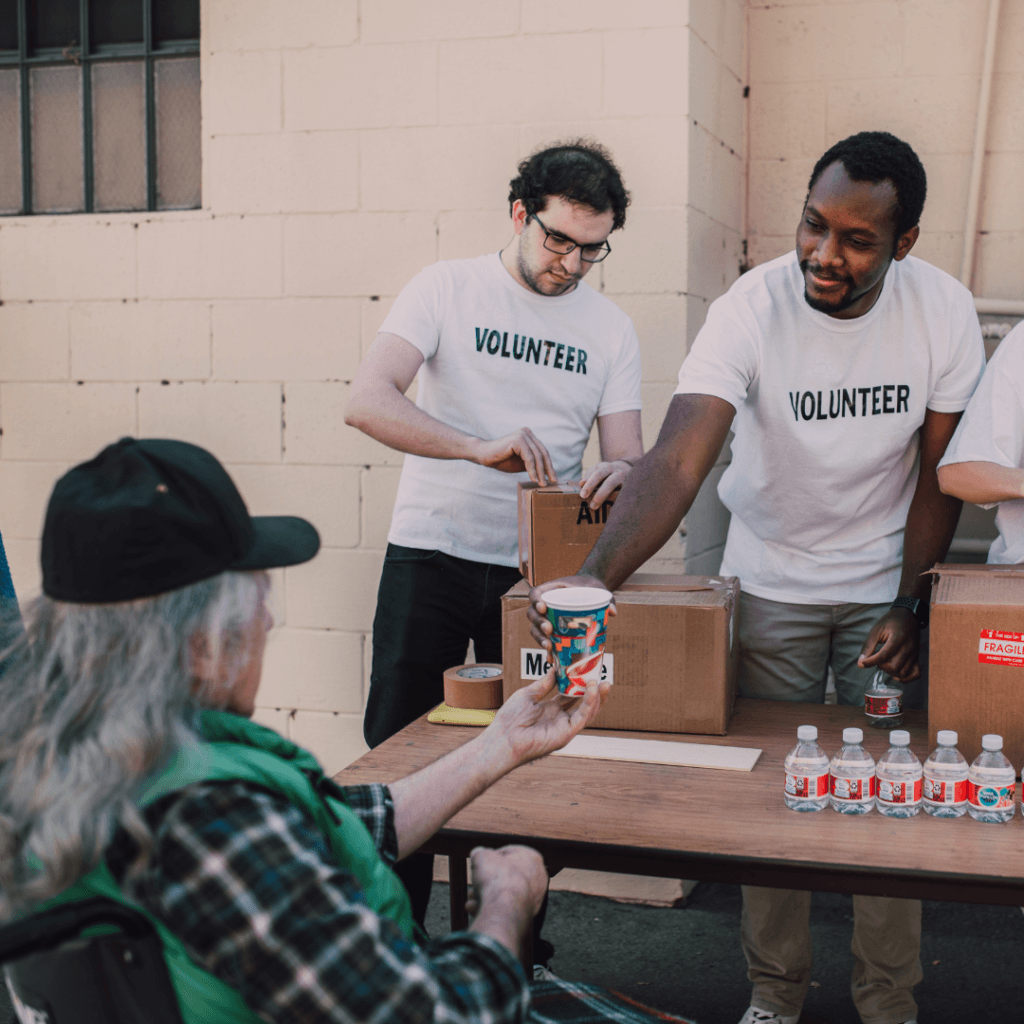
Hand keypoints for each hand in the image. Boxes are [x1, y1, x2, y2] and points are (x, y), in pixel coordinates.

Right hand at [466, 845, 546, 922]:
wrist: (504, 910)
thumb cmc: (497, 879)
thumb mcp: (482, 856)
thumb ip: (480, 853)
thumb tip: (478, 854)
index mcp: (532, 857)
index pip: (508, 853)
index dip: (490, 857)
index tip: (480, 863)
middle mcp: (537, 878)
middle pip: (505, 875)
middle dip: (486, 881)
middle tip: (474, 883)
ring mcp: (533, 899)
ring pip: (503, 894)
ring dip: (485, 896)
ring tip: (472, 898)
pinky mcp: (526, 916)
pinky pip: (505, 909)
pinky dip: (491, 908)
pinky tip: (476, 909)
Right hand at [472, 428, 556, 484]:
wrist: (483, 455)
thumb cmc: (501, 460)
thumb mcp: (521, 463)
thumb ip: (533, 464)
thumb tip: (547, 473)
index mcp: (529, 436)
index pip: (543, 452)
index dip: (549, 465)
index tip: (553, 478)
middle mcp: (527, 433)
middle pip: (542, 453)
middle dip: (547, 469)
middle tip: (552, 482)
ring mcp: (523, 435)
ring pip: (537, 456)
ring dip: (540, 472)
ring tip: (541, 483)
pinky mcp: (518, 440)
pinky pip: (529, 457)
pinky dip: (532, 469)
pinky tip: (533, 478)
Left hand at [481, 669, 609, 770]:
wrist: (503, 738)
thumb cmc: (510, 719)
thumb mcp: (528, 695)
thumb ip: (544, 684)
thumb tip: (555, 669)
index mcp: (551, 710)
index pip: (571, 695)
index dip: (580, 684)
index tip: (587, 670)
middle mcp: (560, 719)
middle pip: (584, 704)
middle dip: (595, 692)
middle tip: (602, 676)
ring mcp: (564, 727)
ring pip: (588, 712)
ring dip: (597, 698)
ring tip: (603, 682)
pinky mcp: (566, 734)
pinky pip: (583, 717)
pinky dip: (590, 703)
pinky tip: (593, 689)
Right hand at [527, 575, 615, 649]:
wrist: (589, 593)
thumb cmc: (589, 588)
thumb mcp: (597, 589)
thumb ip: (606, 598)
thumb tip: (612, 612)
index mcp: (550, 590)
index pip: (535, 594)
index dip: (535, 601)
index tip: (543, 607)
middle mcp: (544, 605)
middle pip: (532, 614)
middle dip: (539, 623)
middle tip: (549, 629)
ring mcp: (546, 619)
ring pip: (535, 630)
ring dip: (540, 639)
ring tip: (549, 647)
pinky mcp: (552, 632)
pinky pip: (544, 641)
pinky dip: (547, 651)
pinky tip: (551, 659)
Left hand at [579, 460, 631, 507]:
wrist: (624, 469)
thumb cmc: (605, 473)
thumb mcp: (596, 471)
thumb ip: (588, 478)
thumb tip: (581, 483)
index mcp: (606, 468)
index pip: (598, 475)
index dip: (590, 485)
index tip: (583, 495)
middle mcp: (617, 473)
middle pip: (610, 483)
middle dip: (600, 495)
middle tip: (592, 506)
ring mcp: (626, 481)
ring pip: (620, 491)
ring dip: (611, 501)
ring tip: (603, 511)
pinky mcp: (631, 490)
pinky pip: (625, 497)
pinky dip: (619, 505)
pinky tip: (612, 512)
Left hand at [857, 608, 920, 680]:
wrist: (907, 615)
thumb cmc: (890, 621)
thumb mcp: (877, 630)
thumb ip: (869, 646)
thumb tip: (861, 662)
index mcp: (898, 638)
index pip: (884, 656)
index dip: (871, 662)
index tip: (862, 663)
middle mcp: (908, 648)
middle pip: (894, 667)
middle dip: (881, 666)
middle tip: (876, 659)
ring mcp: (914, 654)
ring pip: (903, 673)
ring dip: (891, 672)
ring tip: (885, 663)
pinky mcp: (917, 657)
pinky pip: (915, 674)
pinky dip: (906, 677)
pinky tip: (896, 672)